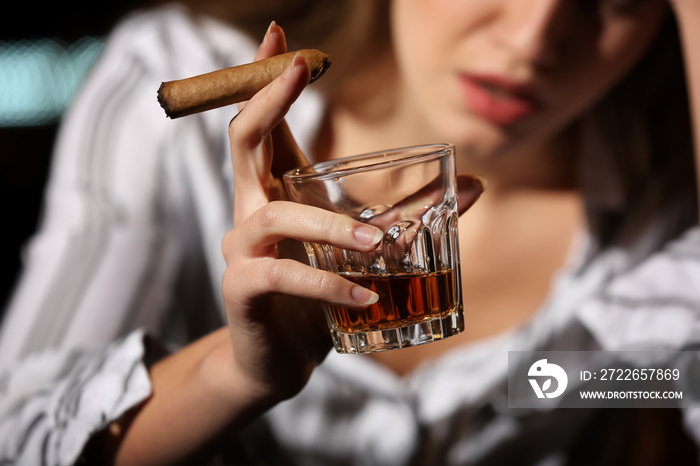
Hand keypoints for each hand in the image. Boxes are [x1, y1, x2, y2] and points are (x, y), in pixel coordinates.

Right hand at [221, 24, 383, 401]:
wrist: (282, 359)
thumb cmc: (319, 294)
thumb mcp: (363, 247)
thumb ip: (410, 213)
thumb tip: (474, 183)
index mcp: (276, 190)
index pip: (262, 123)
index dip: (264, 76)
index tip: (276, 32)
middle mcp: (251, 209)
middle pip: (243, 140)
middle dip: (267, 99)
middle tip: (297, 69)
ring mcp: (241, 248)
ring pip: (277, 214)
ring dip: (333, 225)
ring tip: (382, 246)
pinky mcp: (243, 289)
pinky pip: (282, 276)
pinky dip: (328, 284)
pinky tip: (367, 295)